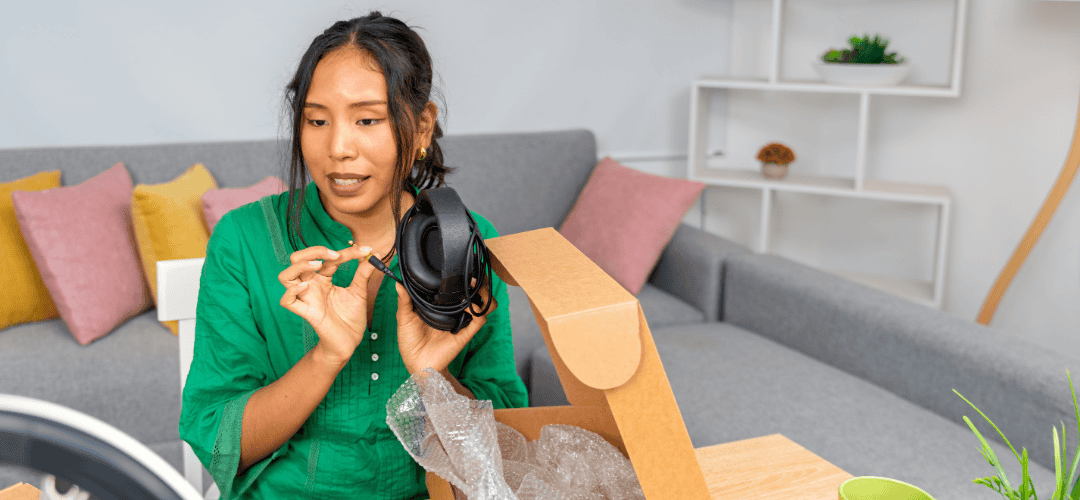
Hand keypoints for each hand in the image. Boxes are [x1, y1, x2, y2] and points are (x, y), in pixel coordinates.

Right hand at [278, 244, 376, 367]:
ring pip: (285, 276)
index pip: (327, 257)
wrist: (350, 341)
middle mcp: (311, 285)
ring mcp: (306, 298)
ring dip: (300, 266)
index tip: (366, 250)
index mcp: (323, 278)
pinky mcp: (306, 312)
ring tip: (319, 265)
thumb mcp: (360, 290)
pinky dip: (292, 291)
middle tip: (335, 255)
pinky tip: (306, 286)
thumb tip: (375, 254)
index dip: (347, 251)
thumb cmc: (351, 317)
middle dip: (313, 251)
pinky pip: (287, 301)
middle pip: (297, 259)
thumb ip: (364, 272)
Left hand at [395, 280, 494, 374]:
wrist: (416, 363)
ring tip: (476, 289)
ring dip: (485, 295)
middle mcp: (454, 311)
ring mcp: (462, 321)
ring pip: (484, 305)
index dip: (462, 277)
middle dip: (478, 283)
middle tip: (472, 277)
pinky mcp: (465, 333)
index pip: (457, 287)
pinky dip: (479, 311)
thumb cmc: (409, 341)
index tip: (461, 268)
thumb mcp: (404, 317)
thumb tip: (398, 282)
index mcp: (441, 305)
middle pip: (475, 293)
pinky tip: (469, 307)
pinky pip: (479, 320)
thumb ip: (404, 300)